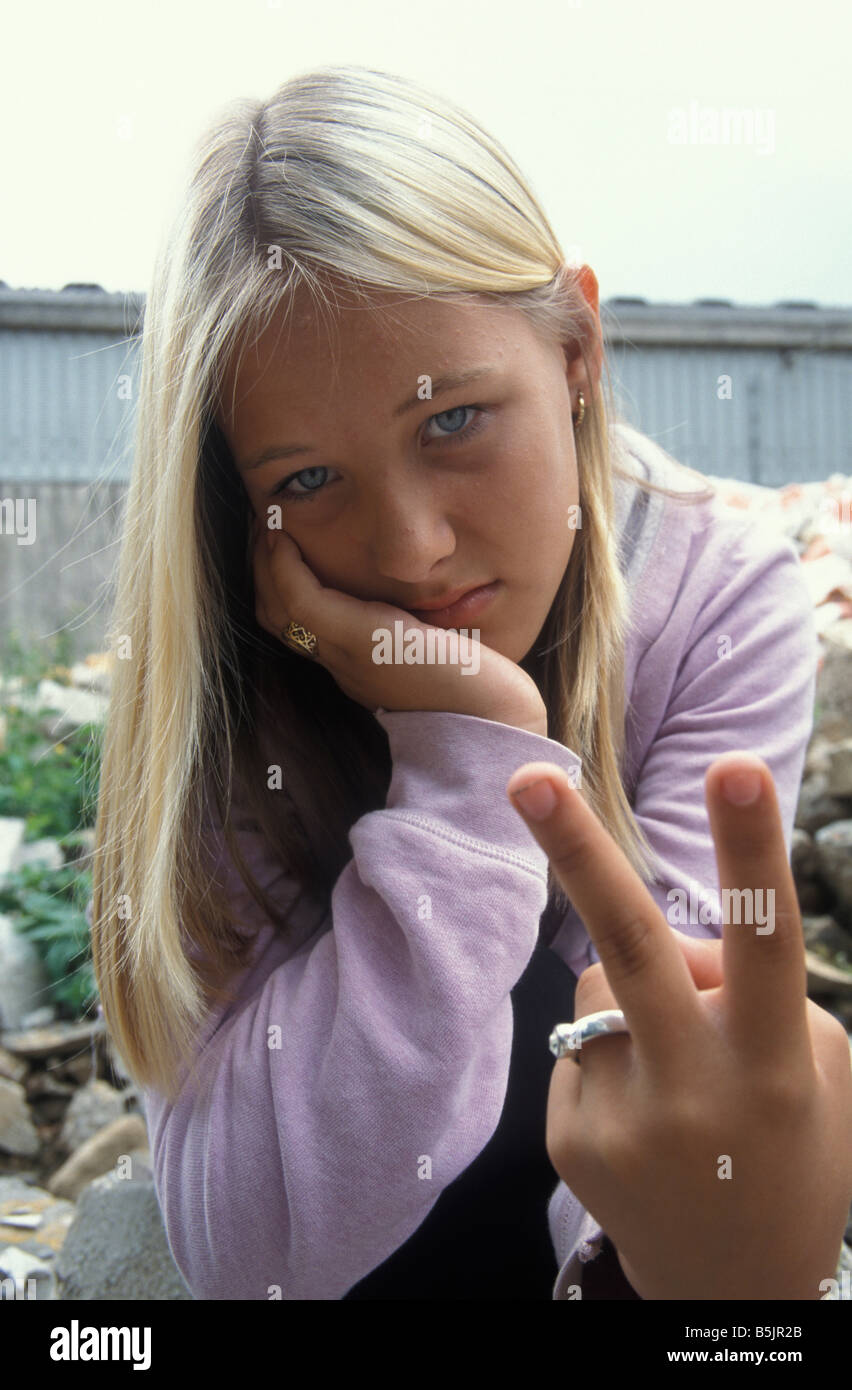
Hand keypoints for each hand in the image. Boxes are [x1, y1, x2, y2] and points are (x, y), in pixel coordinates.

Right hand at [250, 515, 546, 733]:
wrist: (497, 724)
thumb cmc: (484, 688)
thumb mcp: (445, 646)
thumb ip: (425, 625)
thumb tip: (429, 597)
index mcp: (359, 664)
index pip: (297, 624)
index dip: (279, 583)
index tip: (281, 542)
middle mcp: (345, 663)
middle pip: (276, 616)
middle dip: (262, 569)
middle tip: (264, 524)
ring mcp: (349, 655)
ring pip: (278, 608)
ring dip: (264, 562)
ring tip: (267, 523)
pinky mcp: (364, 642)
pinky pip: (302, 601)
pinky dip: (283, 568)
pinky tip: (284, 539)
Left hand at [506, 752, 851, 1299]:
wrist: (740, 1289)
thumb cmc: (795, 1144)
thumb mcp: (816, 1066)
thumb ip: (749, 990)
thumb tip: (665, 941)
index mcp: (774, 1066)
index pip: (764, 941)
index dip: (750, 850)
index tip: (734, 765)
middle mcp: (694, 1093)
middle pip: (627, 949)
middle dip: (577, 852)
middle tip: (528, 777)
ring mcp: (623, 1124)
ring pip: (600, 987)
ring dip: (635, 996)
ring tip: (676, 1069)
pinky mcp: (571, 1142)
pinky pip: (579, 1044)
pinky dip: (611, 1054)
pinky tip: (645, 1115)